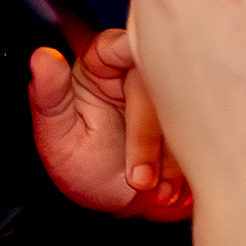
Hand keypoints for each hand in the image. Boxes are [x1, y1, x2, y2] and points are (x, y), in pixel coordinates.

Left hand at [26, 25, 187, 221]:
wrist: (117, 201)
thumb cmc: (82, 164)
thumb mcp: (56, 135)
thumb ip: (48, 94)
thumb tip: (42, 56)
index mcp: (104, 59)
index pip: (124, 44)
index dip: (138, 68)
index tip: (143, 106)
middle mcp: (141, 67)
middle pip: (159, 83)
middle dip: (151, 138)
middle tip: (138, 179)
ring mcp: (172, 91)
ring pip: (185, 110)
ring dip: (172, 158)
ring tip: (151, 188)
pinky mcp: (195, 116)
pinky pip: (203, 130)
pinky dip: (188, 166)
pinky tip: (169, 188)